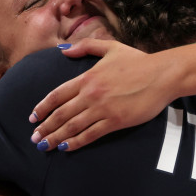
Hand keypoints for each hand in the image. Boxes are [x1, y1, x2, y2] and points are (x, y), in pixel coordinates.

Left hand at [29, 39, 195, 151]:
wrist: (162, 75)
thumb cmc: (139, 61)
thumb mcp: (111, 47)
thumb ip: (85, 47)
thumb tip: (63, 50)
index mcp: (87, 78)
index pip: (57, 95)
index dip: (42, 107)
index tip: (33, 117)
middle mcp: (91, 95)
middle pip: (60, 114)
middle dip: (45, 127)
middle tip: (34, 138)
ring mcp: (103, 109)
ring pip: (72, 126)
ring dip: (56, 137)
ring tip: (44, 146)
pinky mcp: (116, 121)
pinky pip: (91, 134)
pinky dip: (76, 142)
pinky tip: (66, 148)